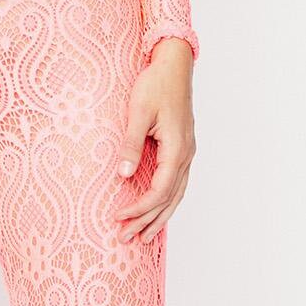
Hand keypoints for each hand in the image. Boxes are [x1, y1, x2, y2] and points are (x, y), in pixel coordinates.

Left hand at [114, 38, 195, 241]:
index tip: (118, 217)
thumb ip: (131, 145)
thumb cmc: (155, 85)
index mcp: (177, 149)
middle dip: (147, 221)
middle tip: (126, 239)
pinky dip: (167, 203)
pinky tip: (157, 212)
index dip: (139, 208)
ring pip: (176, 195)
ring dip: (159, 217)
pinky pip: (177, 184)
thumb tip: (123, 175)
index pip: (159, 191)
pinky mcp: (183, 149)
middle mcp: (186, 155)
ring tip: (143, 237)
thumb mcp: (138, 113)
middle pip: (169, 199)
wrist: (174, 65)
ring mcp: (187, 153)